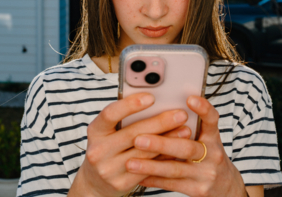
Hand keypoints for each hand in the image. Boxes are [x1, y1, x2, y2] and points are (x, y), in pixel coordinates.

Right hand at [69, 93, 191, 196]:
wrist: (96, 182)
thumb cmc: (109, 148)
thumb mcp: (109, 131)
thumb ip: (126, 118)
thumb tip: (158, 101)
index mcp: (95, 131)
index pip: (110, 114)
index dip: (131, 105)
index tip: (152, 97)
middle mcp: (98, 150)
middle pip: (133, 134)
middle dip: (160, 122)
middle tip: (180, 114)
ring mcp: (109, 169)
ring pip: (144, 152)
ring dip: (168, 140)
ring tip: (185, 130)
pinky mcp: (121, 183)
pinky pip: (148, 168)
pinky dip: (164, 157)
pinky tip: (177, 149)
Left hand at [125, 96, 247, 196]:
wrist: (226, 188)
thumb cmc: (208, 156)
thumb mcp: (206, 140)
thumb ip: (189, 127)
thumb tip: (158, 111)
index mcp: (213, 137)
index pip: (212, 119)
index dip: (203, 109)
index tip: (189, 99)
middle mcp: (212, 154)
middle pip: (186, 147)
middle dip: (161, 143)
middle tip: (138, 139)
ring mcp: (205, 174)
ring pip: (175, 169)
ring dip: (150, 165)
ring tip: (130, 162)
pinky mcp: (198, 190)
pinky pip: (171, 184)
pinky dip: (153, 179)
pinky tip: (138, 176)